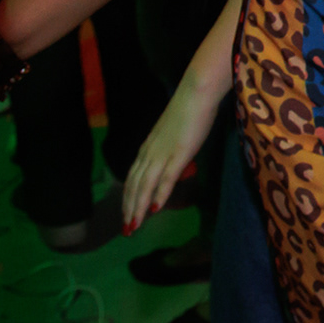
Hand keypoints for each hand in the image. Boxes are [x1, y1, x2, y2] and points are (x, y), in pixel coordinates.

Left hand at [122, 75, 228, 232]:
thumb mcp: (174, 133)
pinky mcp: (178, 154)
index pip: (133, 177)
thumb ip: (170, 149)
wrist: (196, 93)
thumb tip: (172, 163)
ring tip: (134, 226)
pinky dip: (159, 195)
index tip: (127, 214)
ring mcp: (162, 154)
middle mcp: (149, 153)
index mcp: (147, 148)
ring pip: (145, 186)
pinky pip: (166, 178)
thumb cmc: (189, 109)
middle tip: (127, 229)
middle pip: (134, 185)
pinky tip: (155, 209)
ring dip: (138, 208)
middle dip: (129, 209)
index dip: (128, 198)